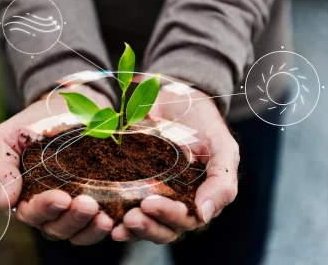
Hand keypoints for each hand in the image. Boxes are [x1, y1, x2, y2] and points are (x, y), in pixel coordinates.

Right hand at [0, 84, 114, 244]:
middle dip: (72, 219)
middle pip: (57, 228)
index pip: (33, 213)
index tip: (61, 197)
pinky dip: (106, 225)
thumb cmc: (32, 124)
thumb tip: (4, 204)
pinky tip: (115, 218)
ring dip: (91, 228)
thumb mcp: (6, 139)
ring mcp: (74, 206)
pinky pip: (100, 222)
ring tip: (104, 217)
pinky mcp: (98, 200)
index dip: (46, 209)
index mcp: (26, 197)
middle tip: (87, 204)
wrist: (66, 106)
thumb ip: (1, 169)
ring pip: (79, 232)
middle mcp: (51, 208)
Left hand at [111, 84, 238, 242]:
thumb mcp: (222, 148)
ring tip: (117, 224)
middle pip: (162, 229)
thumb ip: (222, 181)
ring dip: (131, 228)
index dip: (168, 217)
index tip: (150, 203)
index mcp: (198, 200)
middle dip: (147, 227)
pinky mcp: (132, 184)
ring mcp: (152, 195)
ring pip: (143, 224)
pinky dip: (115, 215)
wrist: (178, 98)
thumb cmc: (204, 124)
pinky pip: (123, 206)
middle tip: (132, 217)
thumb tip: (203, 215)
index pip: (185, 220)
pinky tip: (105, 216)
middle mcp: (175, 204)